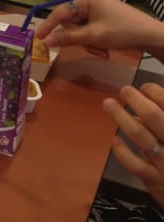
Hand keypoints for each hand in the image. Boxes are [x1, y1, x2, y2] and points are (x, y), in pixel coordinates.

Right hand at [34, 0, 163, 58]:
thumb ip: (68, 38)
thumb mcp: (94, 36)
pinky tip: (105, 50)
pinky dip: (94, 42)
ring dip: (87, 43)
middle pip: (70, 21)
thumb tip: (46, 41)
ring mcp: (97, 10)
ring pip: (79, 29)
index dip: (48, 25)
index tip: (38, 38)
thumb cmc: (122, 31)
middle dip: (77, 38)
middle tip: (84, 49)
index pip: (60, 11)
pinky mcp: (103, 19)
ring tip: (101, 52)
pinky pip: (89, 31)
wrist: (153, 37)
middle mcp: (89, 1)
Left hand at [104, 84, 163, 207]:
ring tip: (108, 104)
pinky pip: (135, 164)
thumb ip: (161, 121)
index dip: (155, 91)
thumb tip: (140, 107)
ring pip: (140, 135)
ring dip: (121, 117)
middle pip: (153, 116)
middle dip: (136, 100)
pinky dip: (122, 151)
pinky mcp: (155, 180)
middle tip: (124, 90)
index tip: (144, 87)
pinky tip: (114, 140)